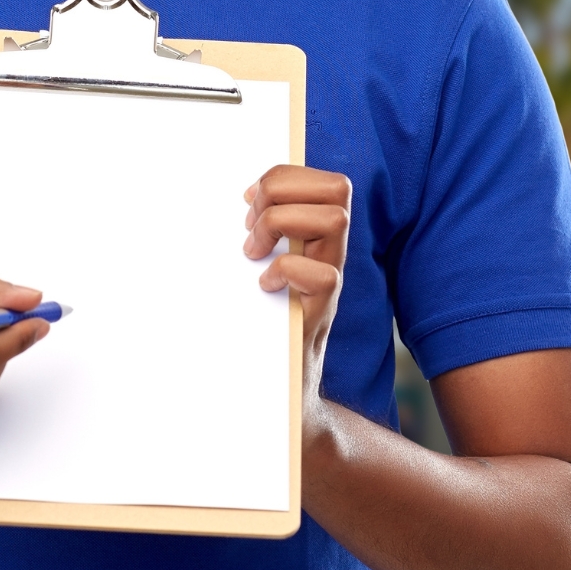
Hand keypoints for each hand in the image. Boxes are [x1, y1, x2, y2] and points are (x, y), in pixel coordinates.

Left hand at [243, 165, 350, 413]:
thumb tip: (233, 203)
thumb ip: (257, 237)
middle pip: (337, 189)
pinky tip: (266, 286)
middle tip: (251, 224)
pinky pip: (325, 276)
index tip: (247, 199)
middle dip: (285, 192)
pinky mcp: (322, 313)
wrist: (284, 392)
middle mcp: (330, 255)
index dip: (287, 177)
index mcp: (315, 239)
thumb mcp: (260, 271)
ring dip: (282, 225)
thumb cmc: (263, 328)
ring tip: (254, 252)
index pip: (327, 182)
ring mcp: (330, 282)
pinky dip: (288, 271)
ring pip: (335, 220)